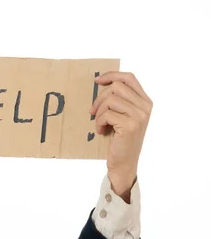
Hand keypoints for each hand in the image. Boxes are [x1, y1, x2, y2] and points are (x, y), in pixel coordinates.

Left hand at [89, 71, 152, 196]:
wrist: (124, 163)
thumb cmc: (120, 140)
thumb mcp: (123, 117)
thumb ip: (120, 100)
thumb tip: (103, 83)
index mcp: (145, 102)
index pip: (129, 78)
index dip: (112, 75)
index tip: (97, 80)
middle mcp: (145, 107)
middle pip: (117, 86)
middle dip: (100, 98)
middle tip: (93, 111)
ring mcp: (139, 116)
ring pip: (110, 99)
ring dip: (99, 112)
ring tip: (100, 124)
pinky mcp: (130, 125)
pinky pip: (106, 114)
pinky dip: (99, 122)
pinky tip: (101, 131)